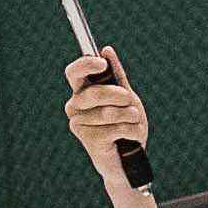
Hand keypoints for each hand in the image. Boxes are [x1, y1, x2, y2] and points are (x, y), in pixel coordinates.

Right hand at [65, 54, 151, 175]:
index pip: (74, 73)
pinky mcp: (88, 140)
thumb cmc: (125, 124)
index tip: (102, 63)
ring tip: (134, 122)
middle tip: (130, 103)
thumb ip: (116, 75)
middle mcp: (74, 107)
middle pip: (95, 92)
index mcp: (81, 92)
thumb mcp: (125, 97)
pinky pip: (115, 127)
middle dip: (120, 96)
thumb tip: (106, 49)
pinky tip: (132, 136)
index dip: (85, 65)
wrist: (128, 159)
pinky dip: (132, 130)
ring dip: (130, 116)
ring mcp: (78, 124)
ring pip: (109, 112)